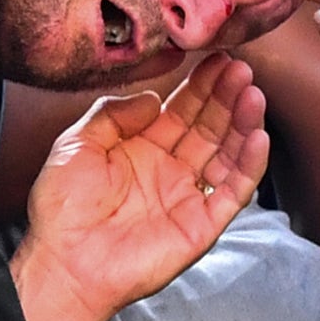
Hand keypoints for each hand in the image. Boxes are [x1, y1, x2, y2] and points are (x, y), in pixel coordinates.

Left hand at [14, 54, 267, 320]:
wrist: (63, 263)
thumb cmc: (61, 208)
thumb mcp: (76, 144)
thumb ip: (112, 114)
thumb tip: (153, 97)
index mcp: (139, 149)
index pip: (179, 110)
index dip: (199, 85)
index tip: (217, 57)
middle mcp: (168, 169)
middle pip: (207, 126)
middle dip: (226, 97)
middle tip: (241, 68)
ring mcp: (186, 196)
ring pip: (226, 153)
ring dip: (243, 123)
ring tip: (253, 94)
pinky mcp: (201, 225)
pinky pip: (232, 192)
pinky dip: (249, 165)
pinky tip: (257, 137)